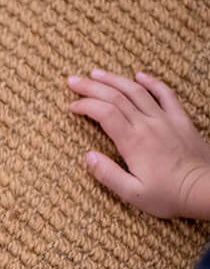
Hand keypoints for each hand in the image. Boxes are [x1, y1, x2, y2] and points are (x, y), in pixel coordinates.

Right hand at [68, 70, 209, 218]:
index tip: (71, 106)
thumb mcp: (132, 193)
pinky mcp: (180, 120)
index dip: (85, 105)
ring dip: (114, 79)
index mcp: (133, 141)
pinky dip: (151, 82)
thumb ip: (108, 174)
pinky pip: (165, 94)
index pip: (104, 113)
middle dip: (91, 87)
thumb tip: (88, 156)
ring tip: (96, 73)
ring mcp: (165, 119)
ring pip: (136, 91)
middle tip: (73, 81)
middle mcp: (148, 125)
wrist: (205, 191)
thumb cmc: (169, 195)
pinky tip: (139, 75)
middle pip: (115, 97)